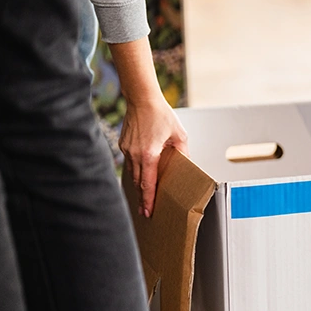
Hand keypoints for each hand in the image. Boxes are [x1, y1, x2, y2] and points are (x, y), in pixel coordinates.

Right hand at [119, 97, 188, 217]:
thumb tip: (187, 166)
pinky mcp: (123, 145)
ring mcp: (127, 150)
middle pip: (138, 183)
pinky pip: (129, 163)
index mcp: (149, 154)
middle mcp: (135, 154)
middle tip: (145, 212)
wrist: (142, 99)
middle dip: (142, 198)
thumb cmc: (161, 115)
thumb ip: (183, 153)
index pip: (148, 183)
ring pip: (132, 174)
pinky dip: (135, 172)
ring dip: (138, 186)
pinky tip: (140, 176)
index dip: (148, 199)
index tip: (148, 211)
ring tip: (143, 198)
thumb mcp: (179, 135)